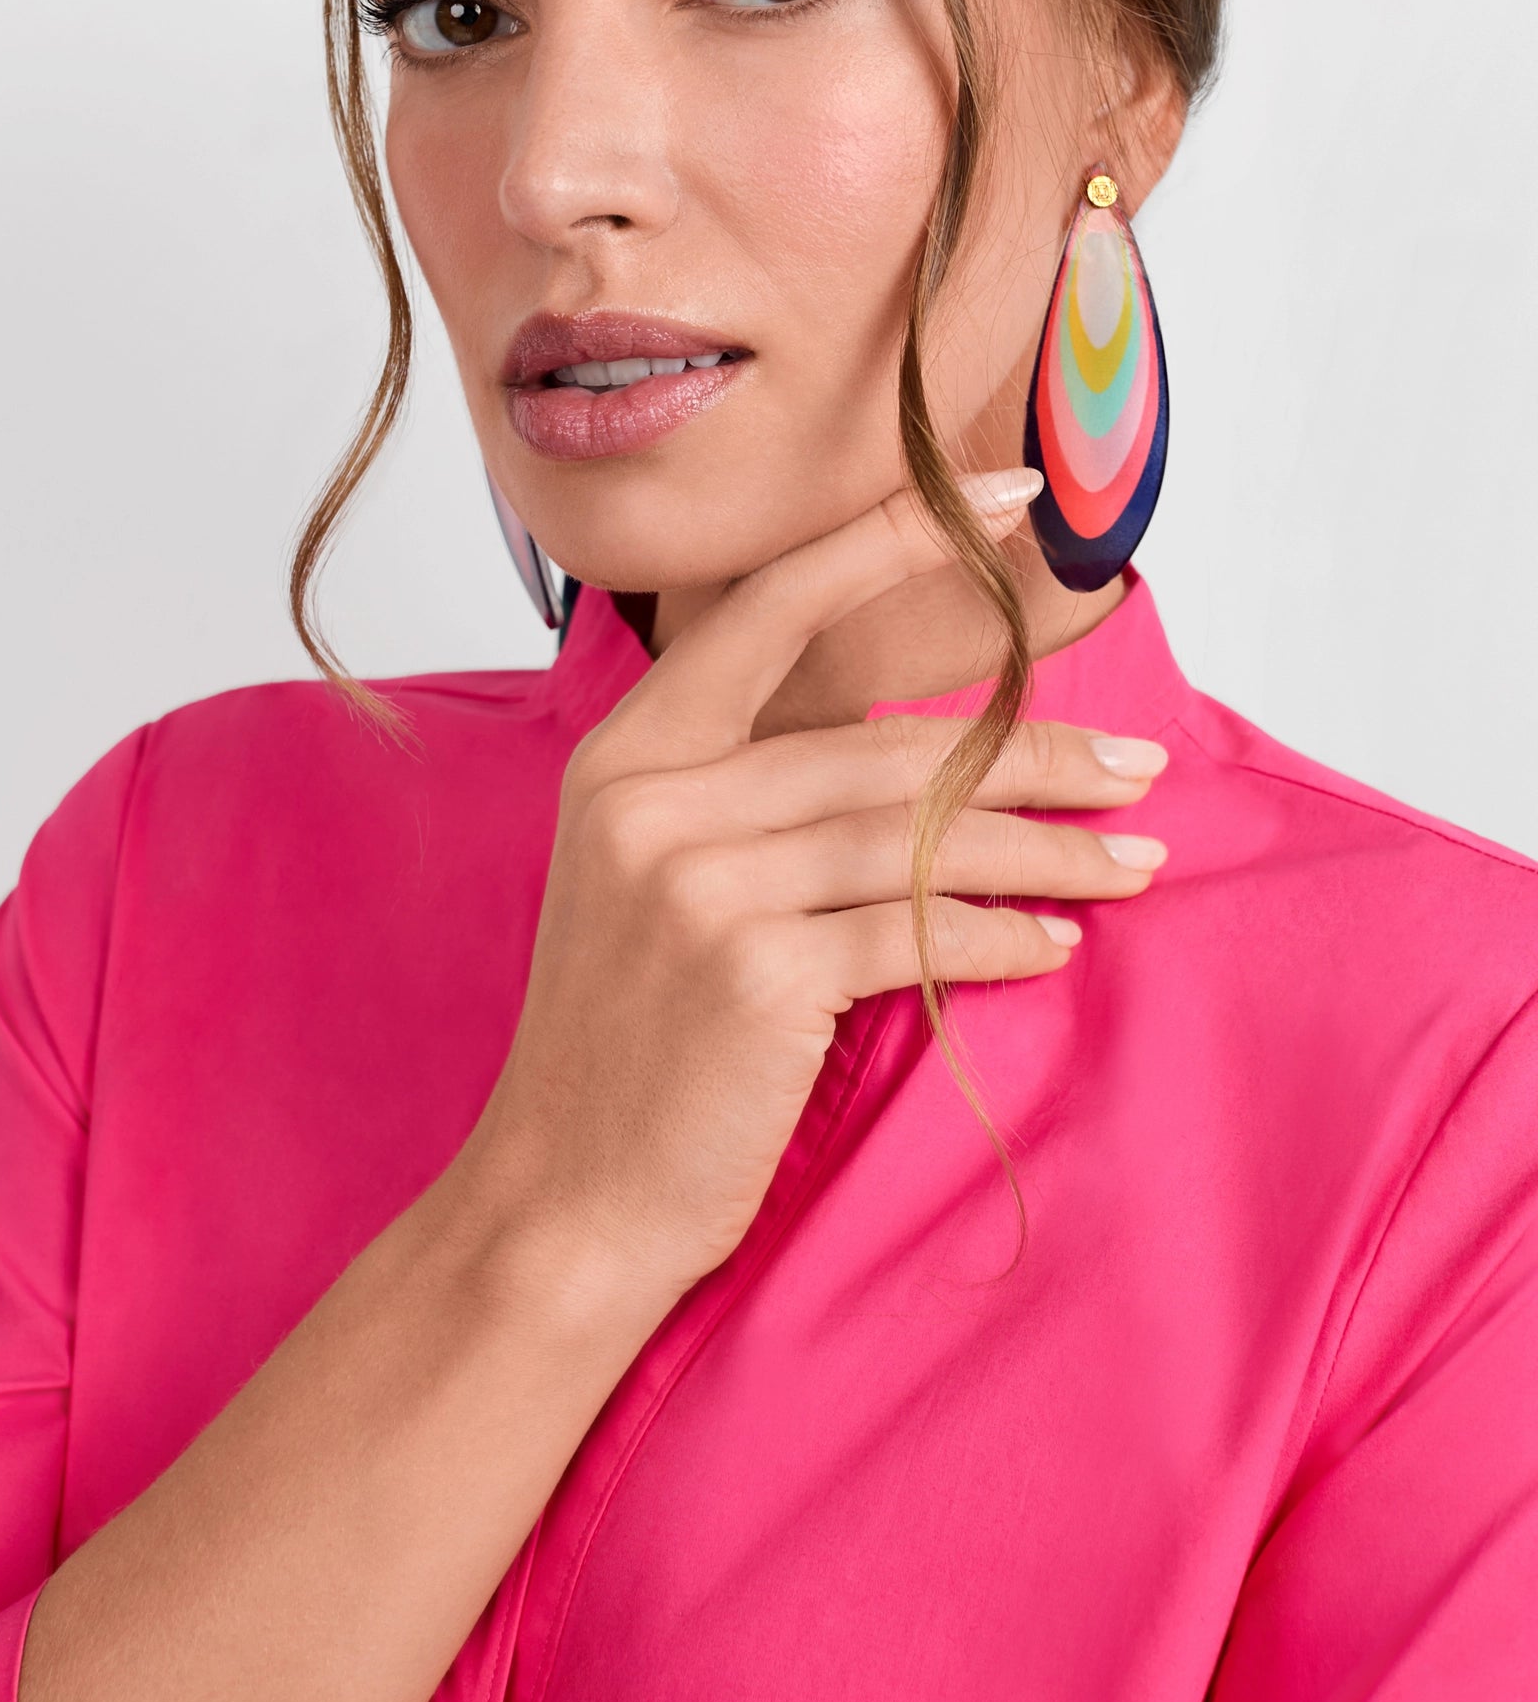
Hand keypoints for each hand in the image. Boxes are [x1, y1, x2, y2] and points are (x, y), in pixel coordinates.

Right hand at [471, 473, 1167, 1307]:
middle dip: (1033, 754)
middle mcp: (654, 799)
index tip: (1007, 498)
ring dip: (1047, 851)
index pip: (774, 607)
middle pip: (885, 746)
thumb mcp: (653, 882)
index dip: (892, 539)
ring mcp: (699, 884)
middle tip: (1138, 767)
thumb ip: (750, 798)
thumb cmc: (628, 1044)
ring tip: (1134, 860)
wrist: (561, 1203)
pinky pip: (915, 932)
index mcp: (628, 754)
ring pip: (916, 837)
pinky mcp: (754, 974)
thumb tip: (916, 747)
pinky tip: (1056, 945)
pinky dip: (1000, 938)